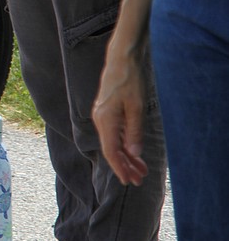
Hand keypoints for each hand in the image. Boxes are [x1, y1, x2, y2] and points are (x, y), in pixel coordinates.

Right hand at [92, 47, 150, 185]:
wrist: (121, 59)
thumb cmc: (130, 80)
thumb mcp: (137, 107)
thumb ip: (134, 132)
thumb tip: (133, 154)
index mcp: (105, 119)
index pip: (110, 151)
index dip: (120, 168)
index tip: (129, 181)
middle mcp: (100, 119)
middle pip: (111, 149)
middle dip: (125, 166)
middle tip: (139, 180)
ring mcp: (102, 115)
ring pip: (113, 142)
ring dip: (126, 157)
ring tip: (140, 170)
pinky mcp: (107, 112)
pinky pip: (114, 134)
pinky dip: (124, 145)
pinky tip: (134, 152)